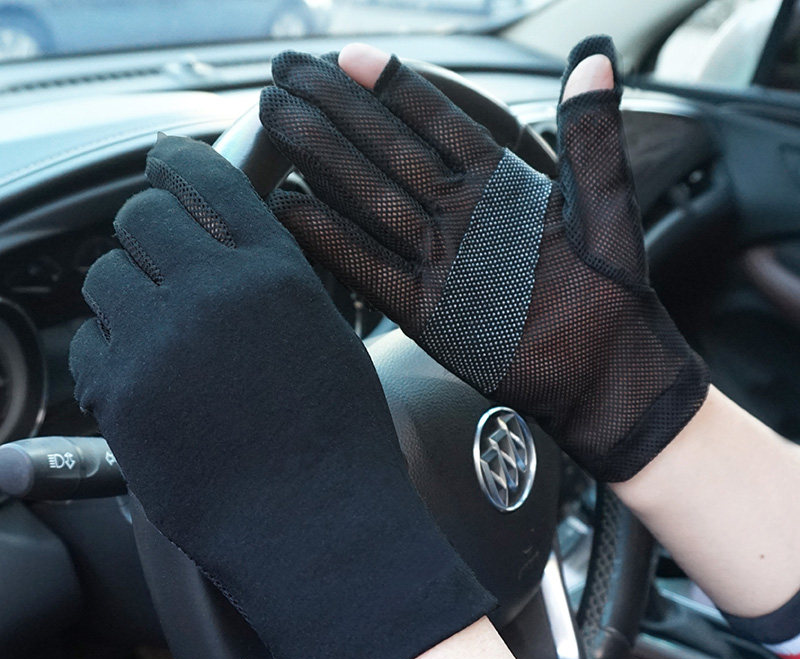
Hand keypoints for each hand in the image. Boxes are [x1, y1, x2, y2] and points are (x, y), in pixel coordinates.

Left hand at [69, 134, 492, 658]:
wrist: (320, 527)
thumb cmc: (338, 445)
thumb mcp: (326, 341)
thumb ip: (273, 285)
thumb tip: (225, 252)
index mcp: (277, 274)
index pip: (206, 179)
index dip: (175, 164)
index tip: (162, 165)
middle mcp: (217, 292)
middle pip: (138, 217)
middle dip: (145, 237)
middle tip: (160, 269)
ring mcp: (163, 342)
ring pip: (104, 278)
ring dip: (126, 299)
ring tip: (164, 343)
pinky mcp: (122, 395)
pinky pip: (89, 347)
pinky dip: (111, 359)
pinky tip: (153, 390)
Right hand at [259, 36, 708, 481]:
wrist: (606, 371)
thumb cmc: (614, 294)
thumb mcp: (607, 205)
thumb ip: (591, 134)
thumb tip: (595, 54)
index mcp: (499, 186)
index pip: (437, 121)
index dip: (393, 86)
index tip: (348, 55)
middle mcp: (458, 217)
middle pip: (386, 151)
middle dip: (335, 110)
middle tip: (284, 76)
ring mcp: (438, 262)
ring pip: (368, 199)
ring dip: (321, 159)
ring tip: (275, 122)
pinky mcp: (426, 311)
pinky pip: (369, 268)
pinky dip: (330, 240)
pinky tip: (292, 210)